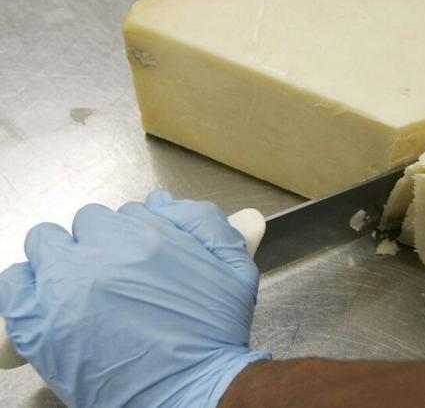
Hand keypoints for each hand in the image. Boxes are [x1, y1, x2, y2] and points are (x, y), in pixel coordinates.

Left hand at [0, 190, 269, 407]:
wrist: (196, 391)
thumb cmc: (215, 336)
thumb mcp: (235, 270)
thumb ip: (206, 225)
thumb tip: (162, 202)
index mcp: (148, 239)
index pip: (126, 214)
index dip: (133, 235)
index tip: (138, 257)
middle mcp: (104, 257)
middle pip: (87, 223)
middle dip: (101, 242)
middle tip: (115, 273)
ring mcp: (67, 289)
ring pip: (46, 243)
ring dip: (63, 256)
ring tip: (79, 284)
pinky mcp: (40, 326)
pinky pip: (14, 283)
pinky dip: (29, 286)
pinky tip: (49, 301)